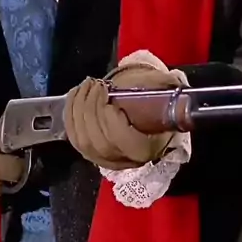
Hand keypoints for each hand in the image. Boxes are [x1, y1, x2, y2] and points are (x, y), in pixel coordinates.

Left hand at [64, 66, 178, 169]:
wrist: (143, 103)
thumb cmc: (152, 95)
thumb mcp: (164, 88)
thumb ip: (166, 85)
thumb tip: (171, 82)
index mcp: (147, 147)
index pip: (124, 143)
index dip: (112, 122)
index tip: (110, 97)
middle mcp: (125, 159)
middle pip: (99, 142)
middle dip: (91, 109)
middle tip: (96, 86)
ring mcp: (104, 159)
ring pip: (82, 141)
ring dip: (78, 109)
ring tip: (86, 87)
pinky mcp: (88, 153)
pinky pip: (73, 137)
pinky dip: (70, 114)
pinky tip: (75, 95)